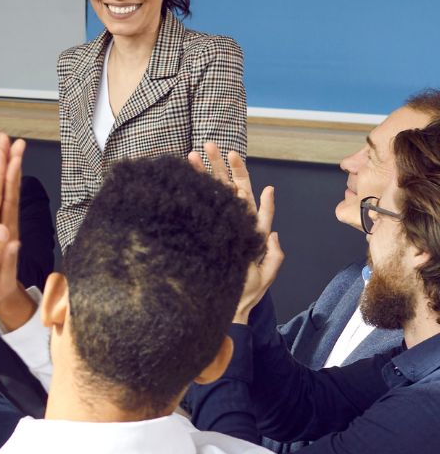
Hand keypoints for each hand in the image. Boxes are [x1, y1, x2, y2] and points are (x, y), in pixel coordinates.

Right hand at [189, 142, 282, 320]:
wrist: (224, 307)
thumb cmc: (245, 294)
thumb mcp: (264, 275)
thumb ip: (272, 255)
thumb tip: (272, 232)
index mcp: (250, 230)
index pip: (249, 199)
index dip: (244, 179)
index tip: (235, 159)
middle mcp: (232, 225)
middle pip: (227, 189)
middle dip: (219, 166)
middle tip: (209, 146)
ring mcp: (216, 228)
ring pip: (210, 196)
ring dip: (202, 175)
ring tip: (190, 156)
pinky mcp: (201, 235)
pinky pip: (197, 213)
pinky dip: (191, 196)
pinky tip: (181, 182)